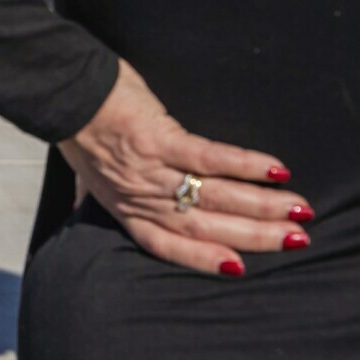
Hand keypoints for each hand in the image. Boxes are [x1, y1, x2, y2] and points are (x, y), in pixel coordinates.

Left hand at [58, 60, 309, 276]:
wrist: (62, 90)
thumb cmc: (77, 129)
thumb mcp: (81, 171)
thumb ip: (92, 191)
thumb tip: (81, 207)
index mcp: (122, 207)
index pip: (167, 245)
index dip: (203, 259)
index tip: (240, 269)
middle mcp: (138, 196)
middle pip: (203, 226)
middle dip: (254, 236)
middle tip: (297, 241)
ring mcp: (148, 169)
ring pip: (214, 196)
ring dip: (262, 206)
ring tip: (298, 211)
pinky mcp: (157, 138)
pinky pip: (208, 159)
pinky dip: (244, 166)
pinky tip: (275, 170)